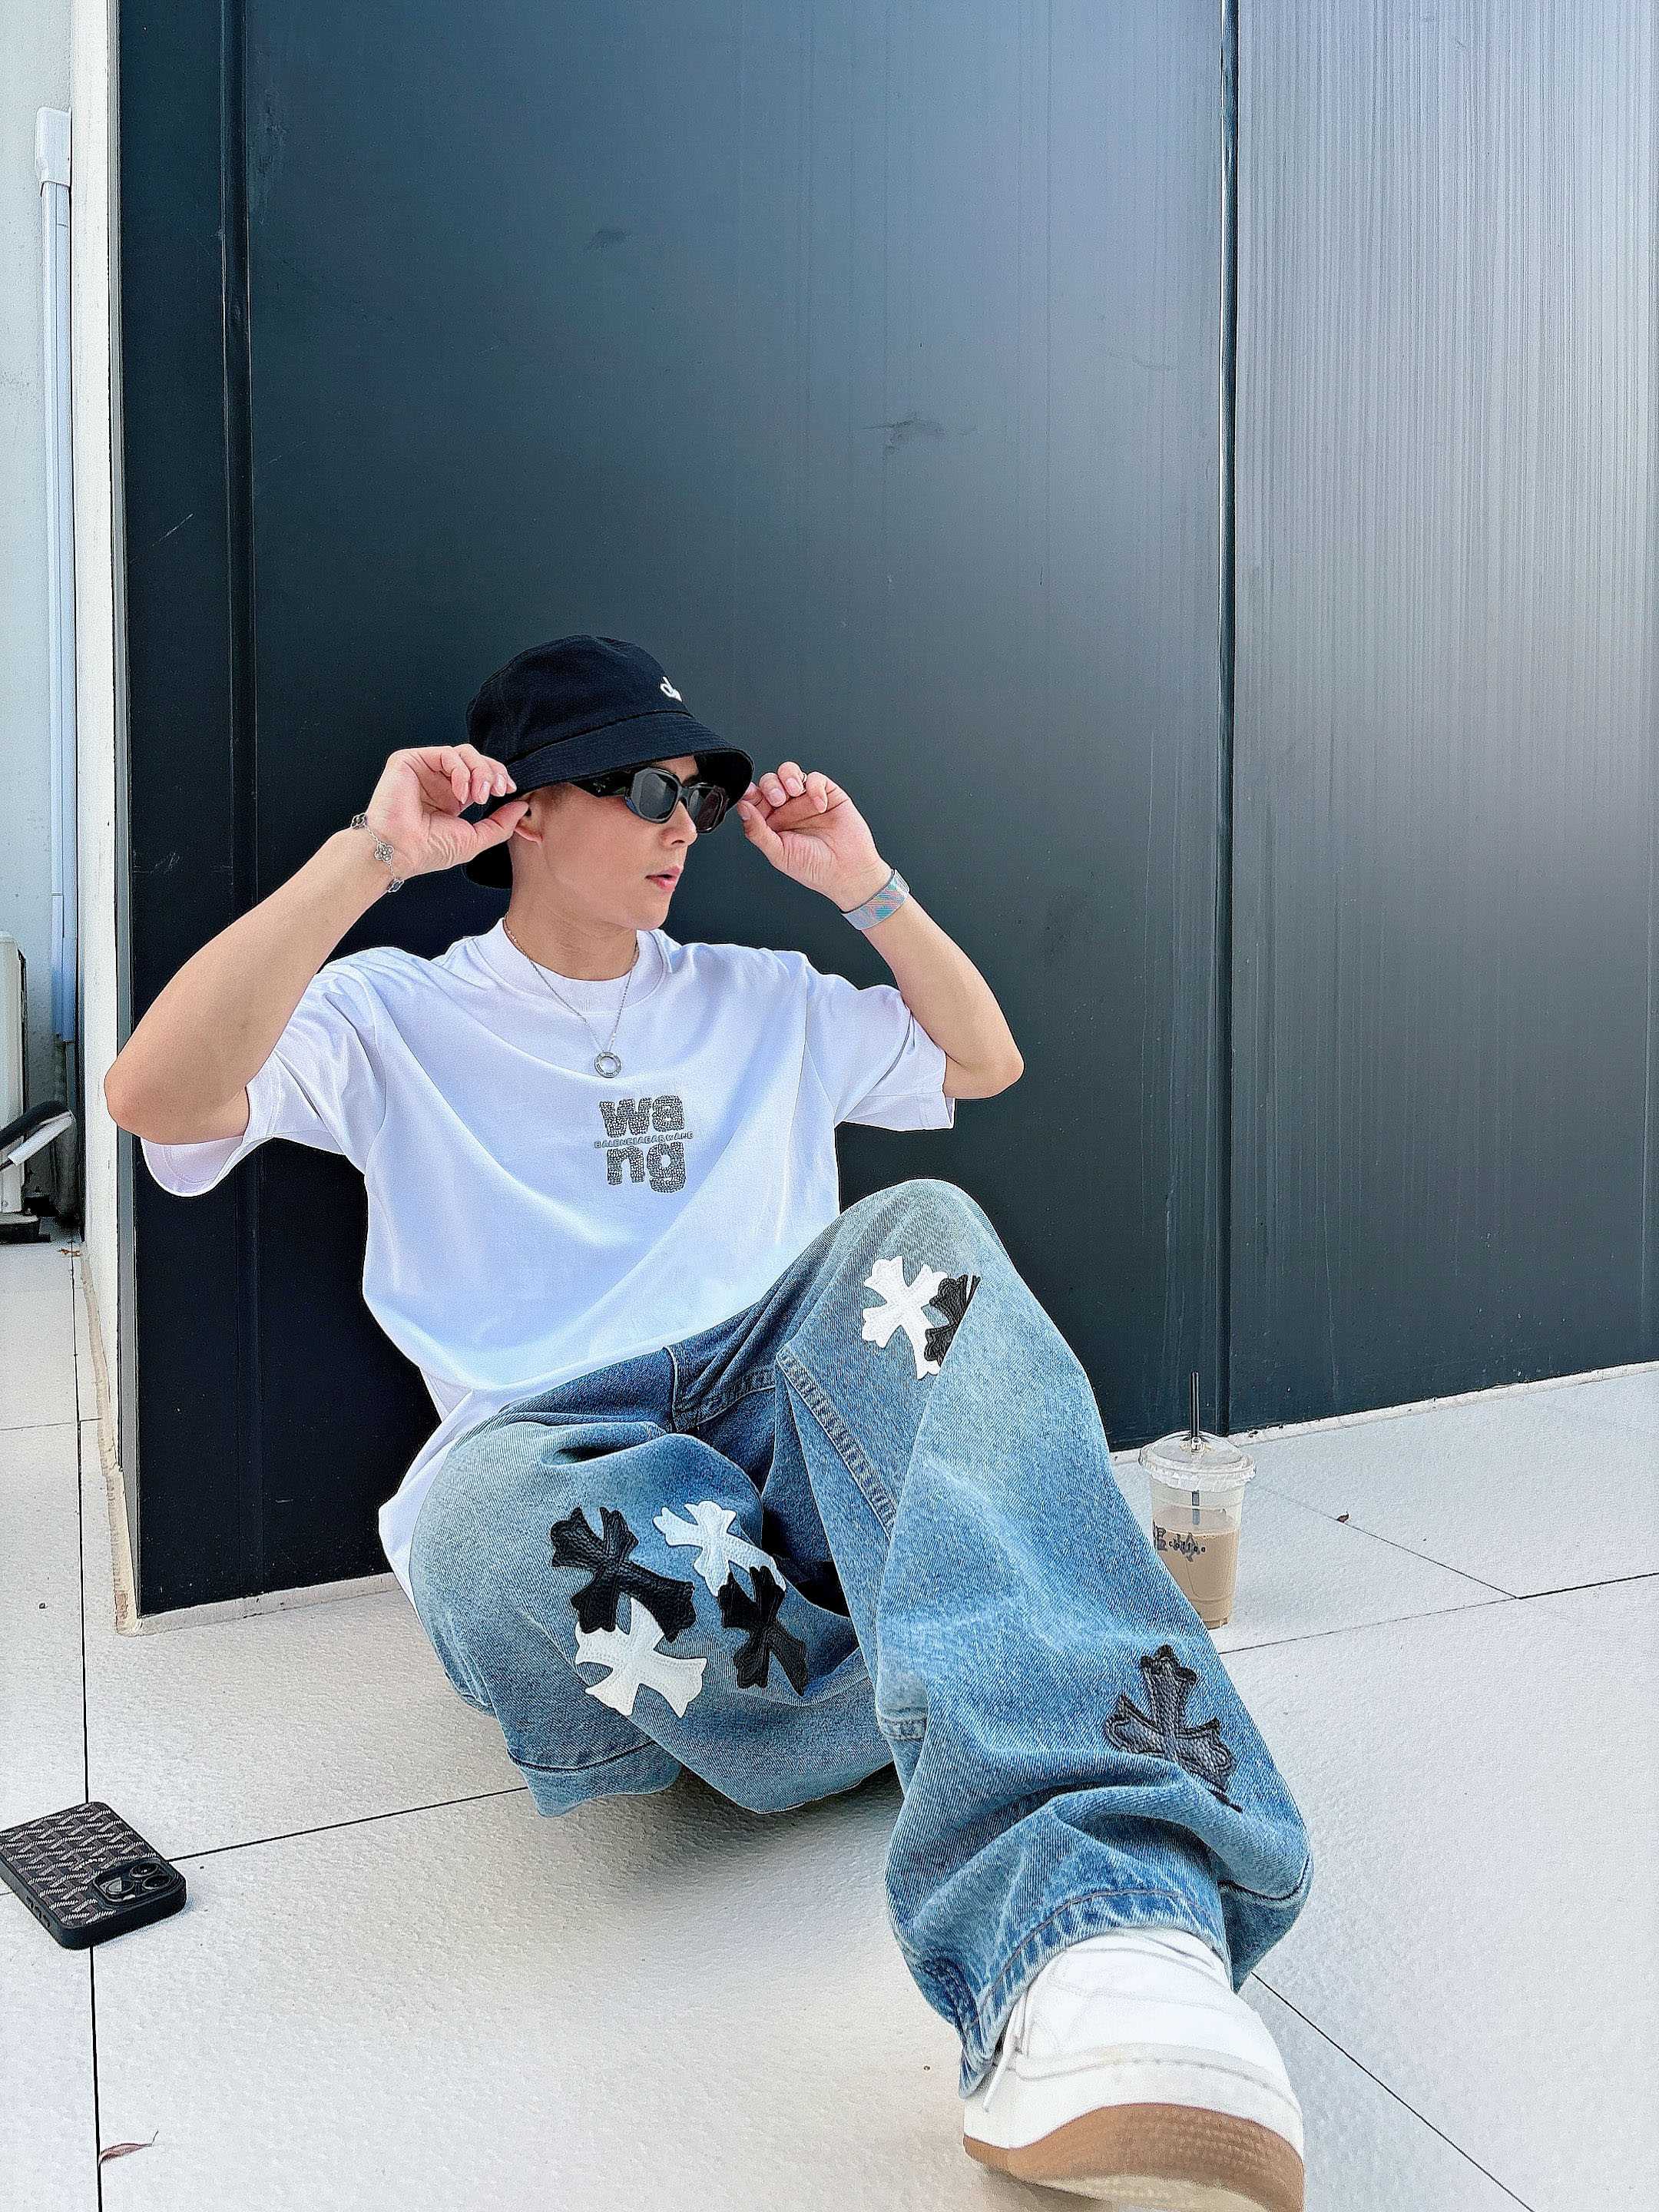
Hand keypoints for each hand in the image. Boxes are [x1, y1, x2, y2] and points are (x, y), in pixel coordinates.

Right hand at [359, 746, 529, 878]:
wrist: (400, 851)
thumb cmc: (429, 850)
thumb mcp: (475, 838)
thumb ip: (500, 823)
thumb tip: (522, 806)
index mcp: (452, 797)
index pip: (481, 775)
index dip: (498, 777)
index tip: (509, 790)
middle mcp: (439, 781)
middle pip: (475, 760)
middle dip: (493, 772)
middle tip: (500, 790)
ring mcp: (424, 770)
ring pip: (463, 752)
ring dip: (480, 771)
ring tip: (480, 795)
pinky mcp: (409, 761)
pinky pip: (445, 753)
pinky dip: (461, 770)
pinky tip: (461, 792)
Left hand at [734, 763, 889, 906]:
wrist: (848, 871)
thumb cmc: (815, 868)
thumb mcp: (779, 854)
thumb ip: (757, 831)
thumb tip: (742, 809)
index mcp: (772, 823)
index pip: (755, 800)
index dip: (751, 794)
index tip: (750, 796)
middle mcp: (788, 809)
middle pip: (770, 782)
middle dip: (770, 786)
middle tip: (777, 799)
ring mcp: (806, 800)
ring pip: (789, 773)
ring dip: (788, 777)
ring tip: (794, 793)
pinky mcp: (827, 794)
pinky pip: (816, 778)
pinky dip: (815, 787)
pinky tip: (819, 805)